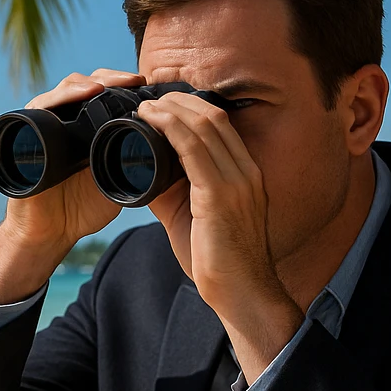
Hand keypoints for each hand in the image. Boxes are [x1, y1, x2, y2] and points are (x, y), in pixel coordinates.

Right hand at [0, 70, 140, 303]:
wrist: (50, 232)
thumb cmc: (82, 210)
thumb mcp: (117, 182)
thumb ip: (136, 164)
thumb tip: (170, 148)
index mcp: (90, 129)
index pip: (107, 93)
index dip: (126, 85)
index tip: (149, 85)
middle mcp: (67, 121)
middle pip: (88, 84)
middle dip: (112, 78)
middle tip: (134, 80)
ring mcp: (45, 124)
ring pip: (66, 88)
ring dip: (88, 82)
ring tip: (108, 86)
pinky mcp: (25, 131)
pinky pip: (39, 105)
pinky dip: (60, 96)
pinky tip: (82, 94)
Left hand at [140, 93, 303, 383]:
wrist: (240, 294)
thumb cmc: (218, 260)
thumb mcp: (195, 216)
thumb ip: (175, 190)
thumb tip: (144, 172)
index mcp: (245, 174)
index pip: (221, 125)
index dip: (191, 107)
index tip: (162, 102)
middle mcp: (246, 171)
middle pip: (214, 117)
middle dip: (179, 100)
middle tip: (148, 96)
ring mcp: (237, 182)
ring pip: (205, 126)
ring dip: (172, 109)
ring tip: (145, 104)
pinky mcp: (221, 196)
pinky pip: (194, 149)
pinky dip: (170, 129)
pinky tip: (151, 120)